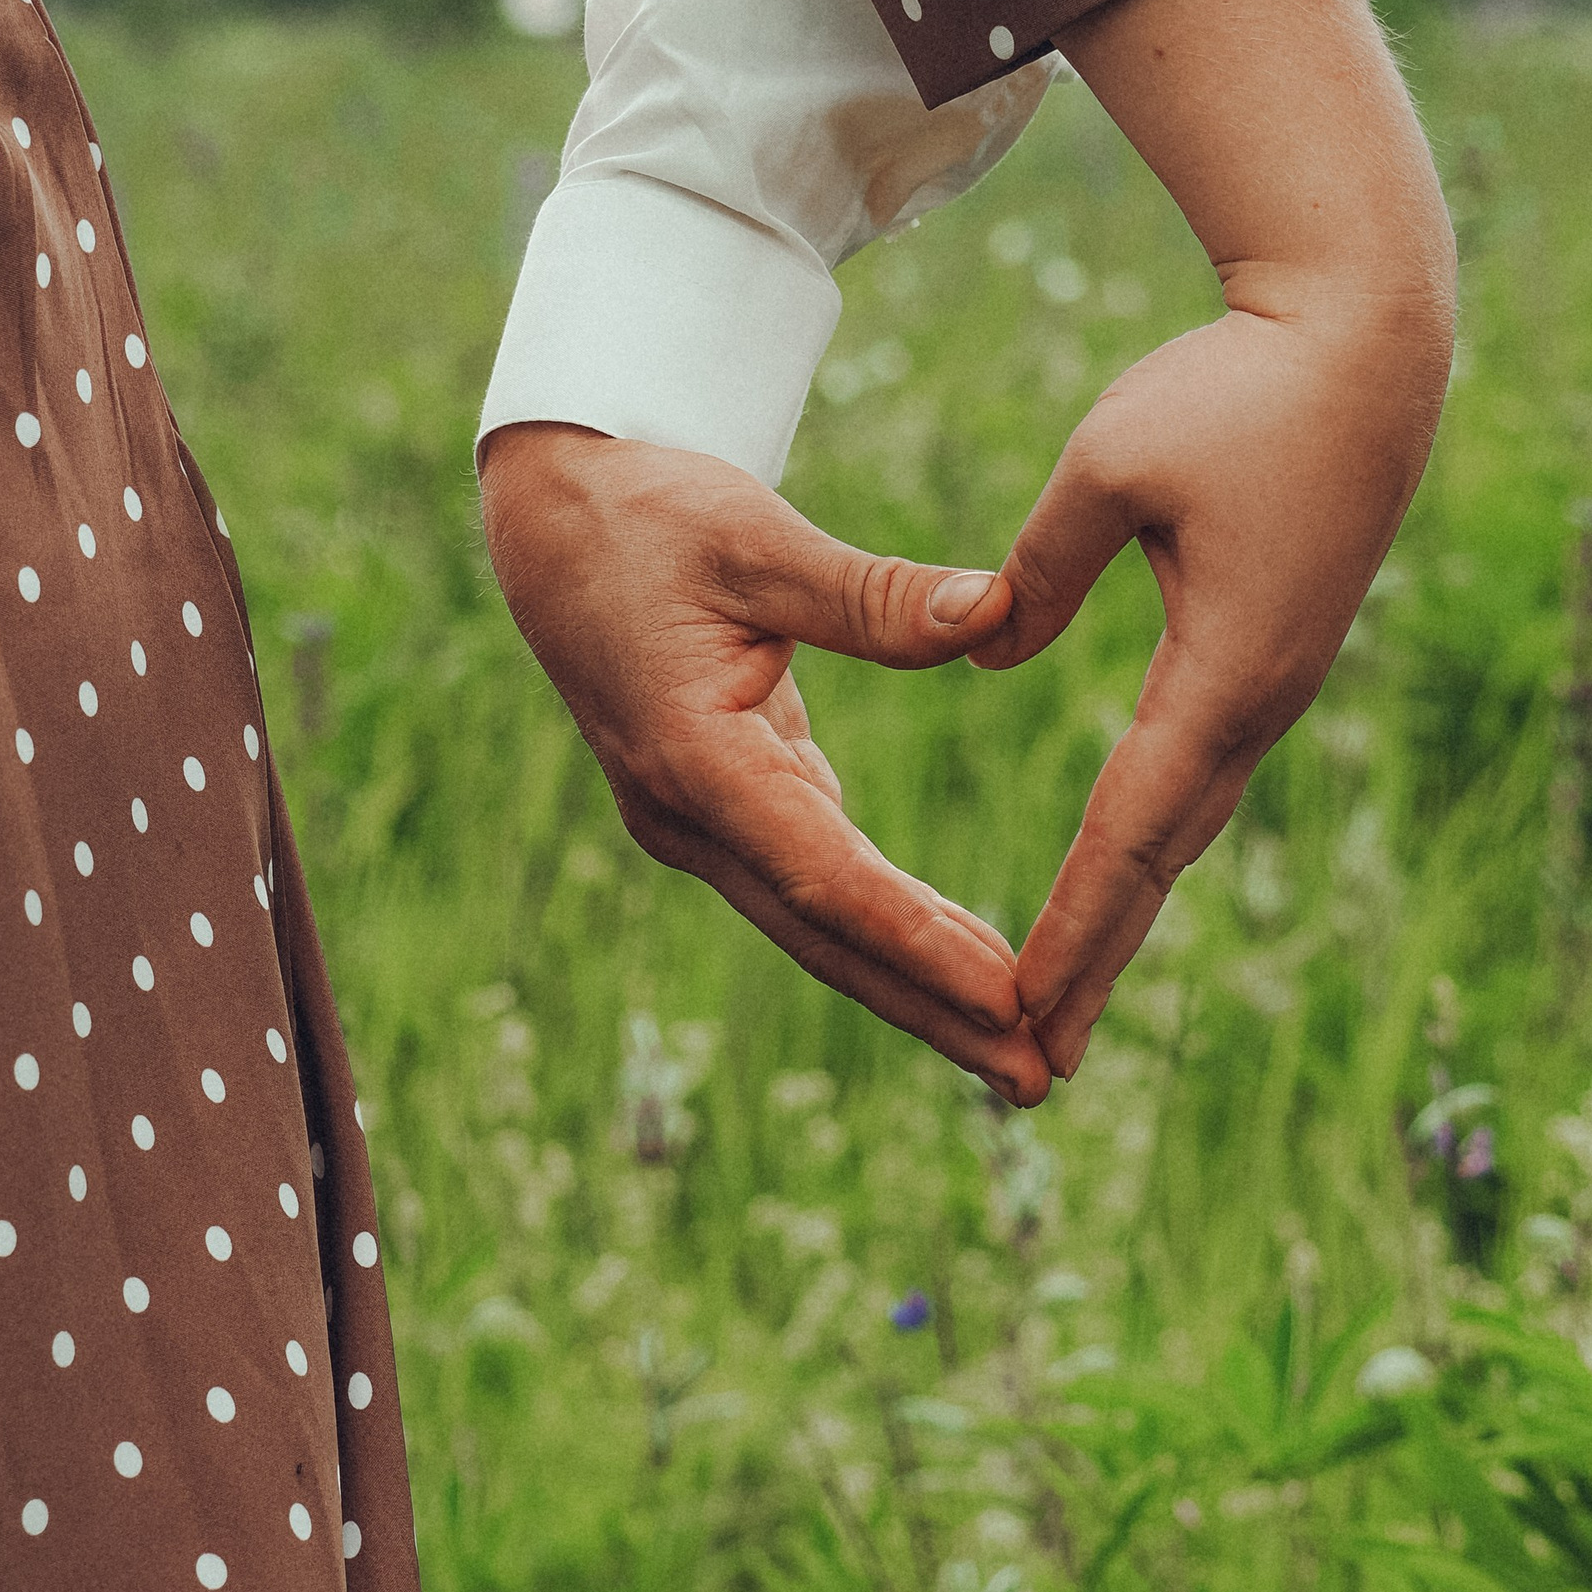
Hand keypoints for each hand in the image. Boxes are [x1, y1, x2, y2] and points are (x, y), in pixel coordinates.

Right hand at [480, 425, 1052, 1103]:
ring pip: (821, 927)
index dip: (918, 941)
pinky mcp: (722, 807)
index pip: (826, 876)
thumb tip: (998, 614)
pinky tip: (962, 964)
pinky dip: (889, 931)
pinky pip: (817, 888)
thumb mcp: (759, 537)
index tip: (1007, 994)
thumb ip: (877, 594)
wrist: (554, 515)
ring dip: (918, 990)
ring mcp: (697, 822)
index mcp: (694, 761)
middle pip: (827, 937)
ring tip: (1017, 1052)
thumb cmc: (652, 514)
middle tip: (1037, 1077)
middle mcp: (688, 816)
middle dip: (933, 1011)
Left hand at [979, 0, 1456, 1075]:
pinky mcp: (1273, 650)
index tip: (1021, 1012)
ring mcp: (1273, 681)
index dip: (1074, 928)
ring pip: (1187, 824)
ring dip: (1127, 912)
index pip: (1128, 829)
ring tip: (1069, 1000)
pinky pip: (1199, 772)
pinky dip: (1153, 840)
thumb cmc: (1236, 390)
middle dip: (1097, 962)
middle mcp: (1258, 700)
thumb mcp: (1109, 466)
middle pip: (1163, 858)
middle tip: (1033, 1067)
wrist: (1370, 343)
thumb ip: (1038, 569)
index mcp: (1223, 672)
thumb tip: (986, 651)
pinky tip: (1126, 873)